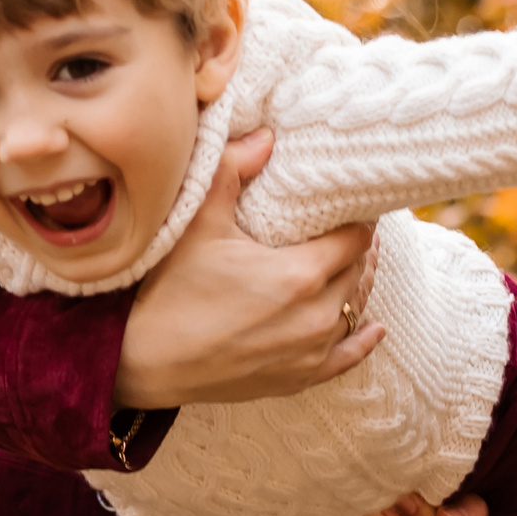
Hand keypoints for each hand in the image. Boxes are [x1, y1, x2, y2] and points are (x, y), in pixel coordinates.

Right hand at [115, 129, 385, 408]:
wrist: (143, 361)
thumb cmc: (169, 289)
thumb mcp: (198, 221)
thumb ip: (233, 170)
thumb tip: (266, 136)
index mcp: (300, 274)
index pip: (355, 239)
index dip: (358, 218)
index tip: (353, 204)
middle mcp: (316, 317)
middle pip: (358, 272)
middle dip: (357, 248)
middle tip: (350, 227)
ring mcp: (309, 352)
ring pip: (354, 310)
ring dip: (356, 285)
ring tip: (353, 263)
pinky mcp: (297, 379)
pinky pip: (346, 358)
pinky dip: (362, 340)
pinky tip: (373, 328)